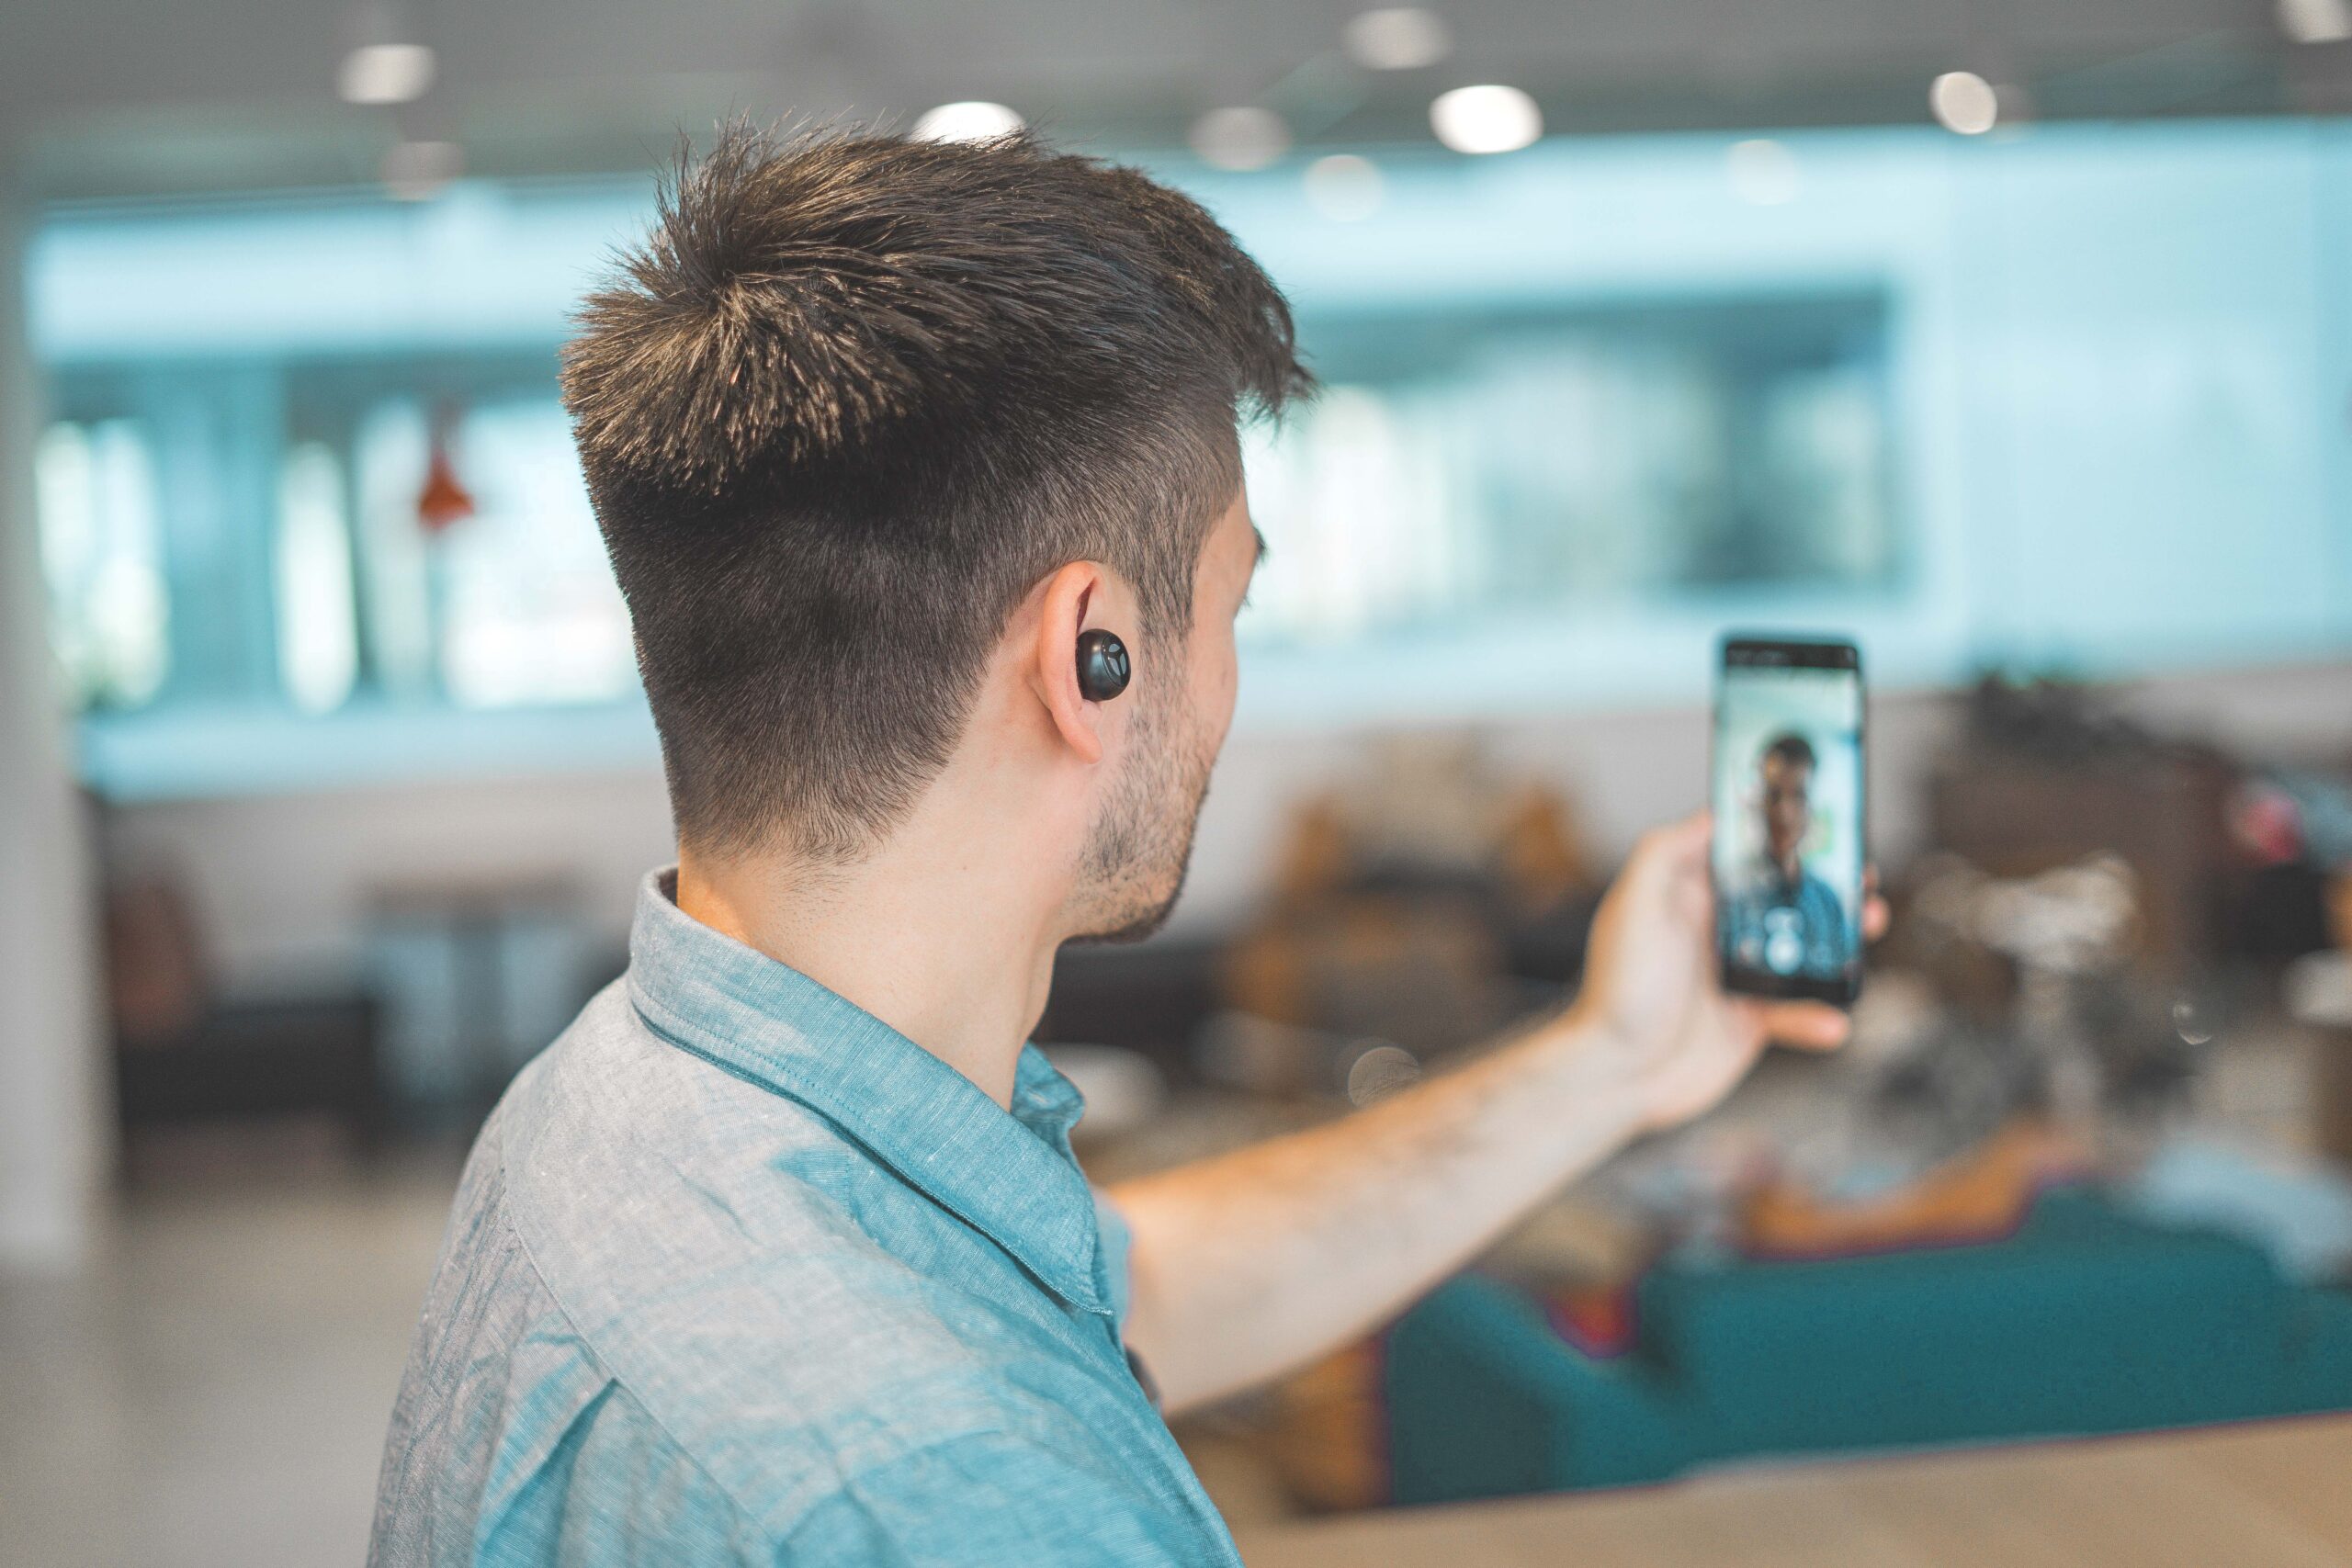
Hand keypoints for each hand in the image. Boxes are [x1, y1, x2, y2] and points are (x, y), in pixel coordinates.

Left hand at [1571, 813, 1886, 1132]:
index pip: (1742, 854)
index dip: (1780, 839)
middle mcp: (1714, 932)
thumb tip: (1710, 814)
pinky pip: (1797, 1011)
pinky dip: (1818, 1016)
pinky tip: (1832, 1021)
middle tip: (1860, 878)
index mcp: (1687, 897)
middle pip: (1782, 898)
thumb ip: (1665, 853)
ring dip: (1841, 940)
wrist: (1617, 1074)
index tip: (1819, 824)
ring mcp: (1736, 976)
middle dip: (1826, 886)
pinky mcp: (1748, 1021)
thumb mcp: (1635, 906)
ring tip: (1868, 926)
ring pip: (1802, 951)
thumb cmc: (1617, 990)